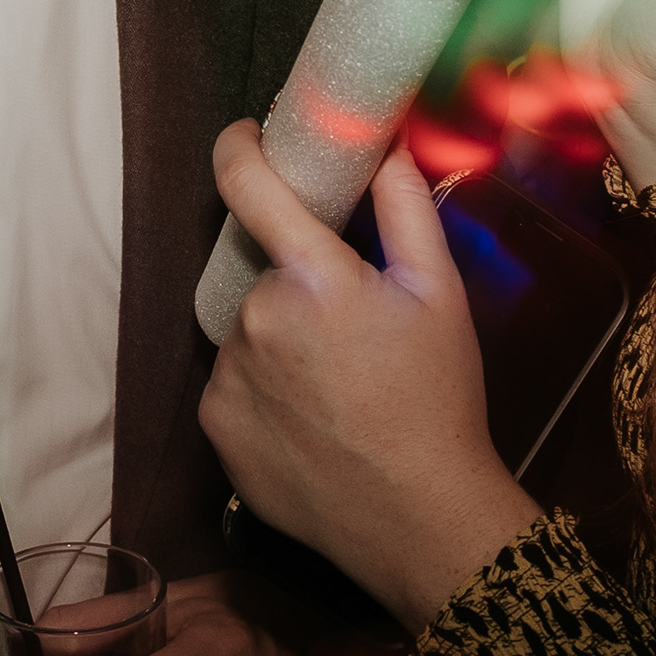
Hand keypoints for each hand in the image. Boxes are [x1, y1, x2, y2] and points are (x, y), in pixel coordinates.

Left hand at [199, 122, 538, 634]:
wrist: (419, 519)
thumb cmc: (438, 401)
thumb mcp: (440, 296)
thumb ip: (405, 208)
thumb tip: (381, 143)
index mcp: (313, 279)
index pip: (248, 184)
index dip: (239, 147)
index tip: (244, 136)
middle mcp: (256, 319)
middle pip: (261, 270)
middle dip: (295, 281)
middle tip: (347, 325)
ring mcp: (228, 376)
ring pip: (247, 328)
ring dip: (278, 335)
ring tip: (335, 382)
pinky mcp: (215, 425)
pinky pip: (232, 381)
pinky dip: (262, 385)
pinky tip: (310, 416)